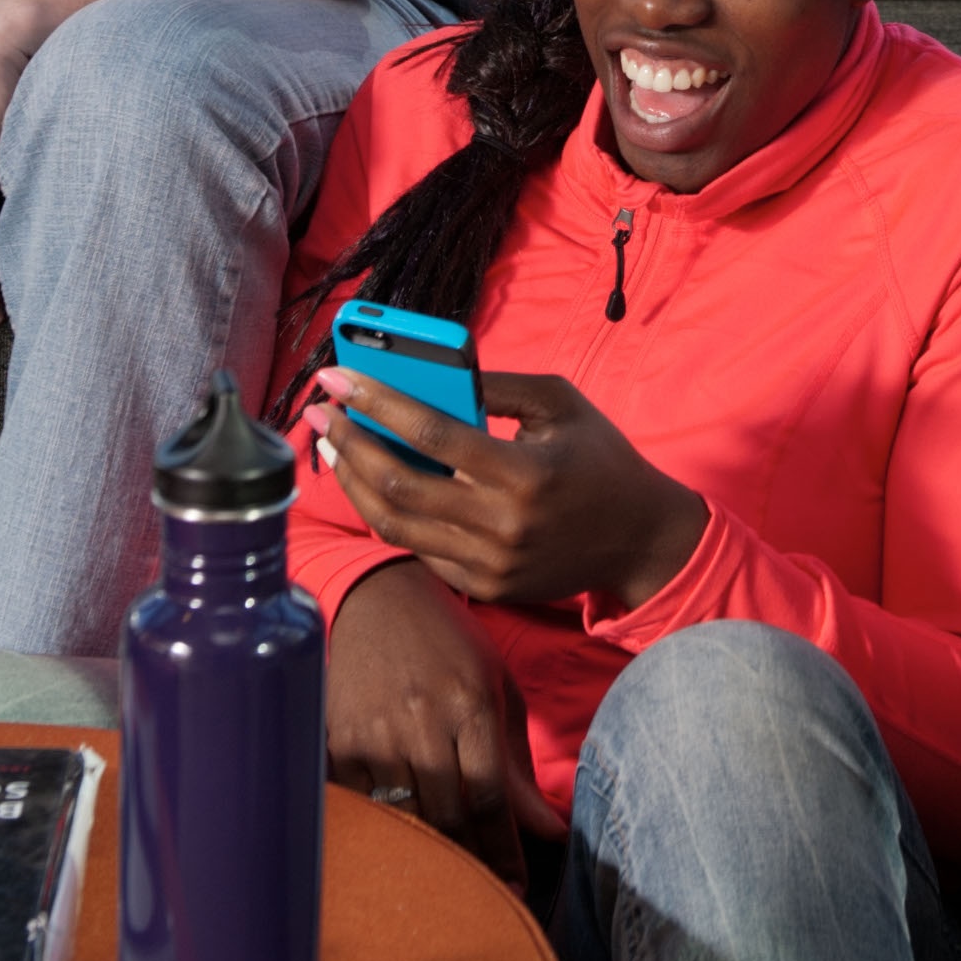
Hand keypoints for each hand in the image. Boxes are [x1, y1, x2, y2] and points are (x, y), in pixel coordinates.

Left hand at [306, 367, 709, 613]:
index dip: (376, 403)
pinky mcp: (485, 589)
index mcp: (524, 472)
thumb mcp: (561, 404)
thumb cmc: (600, 460)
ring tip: (336, 448)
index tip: (337, 378)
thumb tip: (432, 372)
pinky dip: (392, 515)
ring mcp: (491, 564)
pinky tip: (376, 485)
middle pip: (400, 486)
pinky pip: (420, 550)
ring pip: (397, 525)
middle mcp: (503, 525)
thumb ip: (498, 386)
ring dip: (356, 483)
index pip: (431, 434)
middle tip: (321, 414)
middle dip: (349, 445)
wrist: (639, 539)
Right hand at [326, 559, 555, 884]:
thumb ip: (518, 766)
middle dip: (472, 863)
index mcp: (470, 706)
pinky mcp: (336, 740)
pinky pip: (362, 805)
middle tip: (486, 895)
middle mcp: (422, 722)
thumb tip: (551, 832)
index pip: (491, 799)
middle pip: (449, 818)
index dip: (505, 853)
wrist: (376, 598)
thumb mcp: (497, 690)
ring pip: (404, 818)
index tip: (517, 887)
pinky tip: (398, 845)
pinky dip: (384, 828)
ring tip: (447, 880)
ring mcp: (374, 733)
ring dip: (429, 854)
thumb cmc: (449, 644)